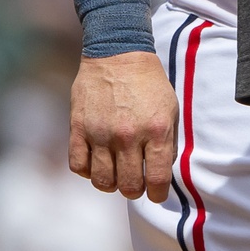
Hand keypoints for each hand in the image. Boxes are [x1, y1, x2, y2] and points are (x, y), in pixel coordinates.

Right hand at [69, 51, 176, 200]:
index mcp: (157, 130)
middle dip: (135, 191)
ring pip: (102, 181)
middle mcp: (128, 136)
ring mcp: (101, 133)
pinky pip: (78, 166)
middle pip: (129, 185)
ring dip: (111, 184)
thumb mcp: (170, 110)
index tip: (157, 195)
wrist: (118, 55)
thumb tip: (161, 172)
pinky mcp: (78, 128)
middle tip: (136, 185)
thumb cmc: (149, 84)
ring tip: (117, 176)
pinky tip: (97, 163)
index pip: (158, 179)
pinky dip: (87, 172)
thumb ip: (166, 143)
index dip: (158, 194)